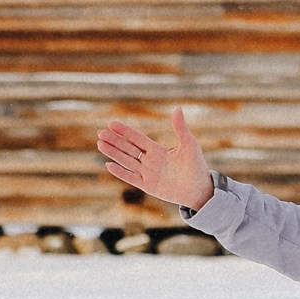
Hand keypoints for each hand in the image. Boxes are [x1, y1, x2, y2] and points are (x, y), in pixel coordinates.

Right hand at [98, 109, 214, 210]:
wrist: (200, 189)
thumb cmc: (197, 166)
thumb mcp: (189, 144)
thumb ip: (180, 128)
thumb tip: (178, 109)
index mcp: (158, 150)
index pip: (137, 138)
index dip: (125, 131)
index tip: (111, 123)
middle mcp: (150, 161)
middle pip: (128, 149)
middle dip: (114, 141)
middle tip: (100, 133)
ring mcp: (148, 174)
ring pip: (126, 161)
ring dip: (113, 153)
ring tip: (100, 144)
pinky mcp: (148, 186)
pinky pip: (131, 178)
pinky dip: (120, 172)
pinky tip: (109, 165)